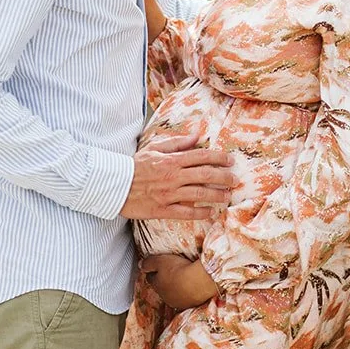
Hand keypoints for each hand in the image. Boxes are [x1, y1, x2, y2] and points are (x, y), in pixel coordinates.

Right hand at [119, 134, 235, 220]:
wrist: (114, 185)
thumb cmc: (135, 165)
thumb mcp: (154, 148)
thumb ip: (177, 143)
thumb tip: (196, 136)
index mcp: (171, 160)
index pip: (201, 156)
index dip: (219, 158)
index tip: (230, 160)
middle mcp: (173, 177)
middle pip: (205, 175)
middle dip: (224, 177)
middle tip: (234, 179)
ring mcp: (168, 194)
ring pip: (199, 194)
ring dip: (217, 195)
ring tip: (227, 196)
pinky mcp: (163, 209)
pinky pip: (186, 213)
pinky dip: (200, 213)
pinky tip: (210, 212)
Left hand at [141, 254, 219, 308]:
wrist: (199, 281)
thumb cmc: (178, 269)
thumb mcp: (159, 261)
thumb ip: (148, 263)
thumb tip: (140, 265)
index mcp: (156, 285)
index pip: (150, 278)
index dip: (152, 271)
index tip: (156, 267)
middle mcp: (165, 297)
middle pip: (162, 288)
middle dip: (165, 281)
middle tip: (172, 271)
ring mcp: (178, 302)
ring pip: (174, 294)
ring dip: (176, 288)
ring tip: (184, 278)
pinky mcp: (191, 304)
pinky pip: (186, 297)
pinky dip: (188, 292)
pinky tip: (192, 285)